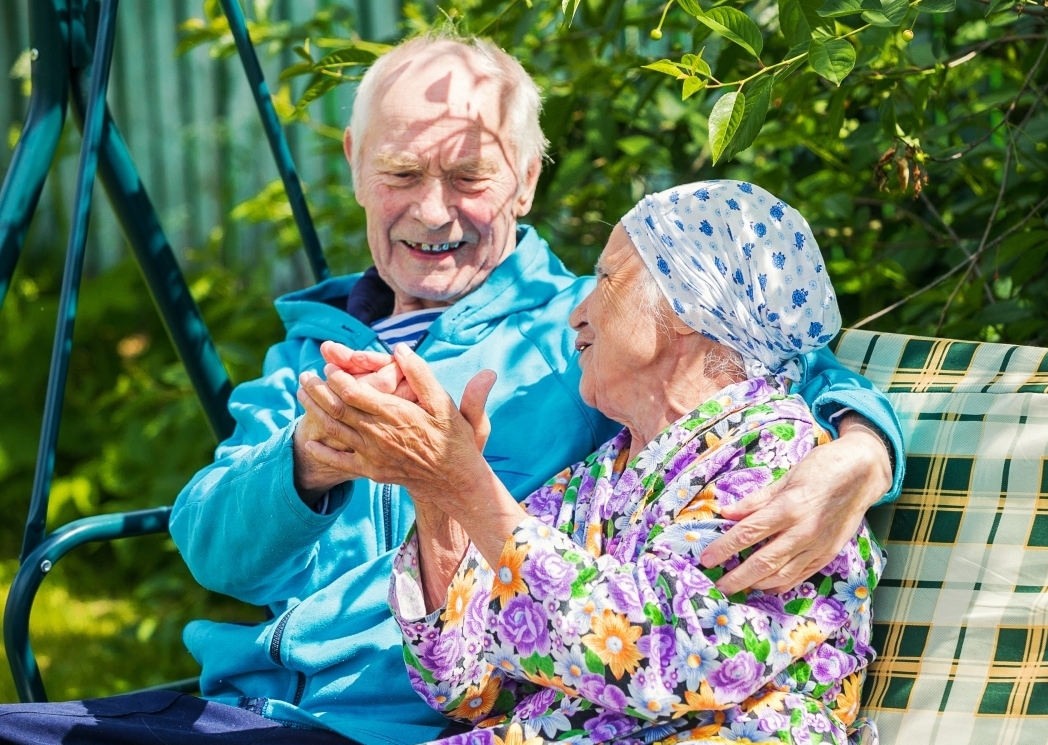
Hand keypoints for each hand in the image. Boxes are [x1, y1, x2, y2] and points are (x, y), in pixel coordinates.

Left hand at [301, 344, 521, 563]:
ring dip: (314, 411)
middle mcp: (378, 434)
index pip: (354, 392)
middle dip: (317, 390)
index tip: (327, 366)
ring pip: (334, 430)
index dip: (336, 378)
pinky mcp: (371, 471)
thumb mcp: (443, 402)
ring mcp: (372, 454)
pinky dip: (321, 452)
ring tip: (301, 396)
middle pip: (337, 408)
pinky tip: (308, 442)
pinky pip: (339, 462)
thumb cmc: (452, 438)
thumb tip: (400, 349)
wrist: (454, 480)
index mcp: (394, 413)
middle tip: (303, 376)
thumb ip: (421, 375)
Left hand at [700, 413, 892, 594]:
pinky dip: (780, 584)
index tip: (706, 559)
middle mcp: (803, 532)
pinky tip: (765, 586)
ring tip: (736, 587)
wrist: (864, 474)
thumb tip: (727, 513)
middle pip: (762, 562)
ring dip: (755, 584)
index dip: (724, 548)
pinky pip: (800, 576)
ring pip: (781, 575)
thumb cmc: (822, 468)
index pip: (748, 533)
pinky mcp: (828, 555)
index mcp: (788, 508)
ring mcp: (817, 547)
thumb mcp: (786, 478)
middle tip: (716, 585)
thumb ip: (756, 500)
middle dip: (736, 577)